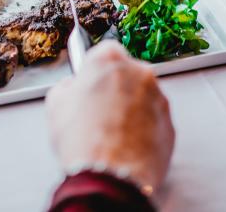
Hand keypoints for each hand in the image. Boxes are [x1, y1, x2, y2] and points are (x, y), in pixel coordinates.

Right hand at [45, 40, 173, 192]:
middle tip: (98, 111)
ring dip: (130, 109)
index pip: (106, 50)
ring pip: (143, 97)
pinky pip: (154, 121)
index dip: (96, 68)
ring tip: (110, 133)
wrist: (109, 175)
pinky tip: (125, 144)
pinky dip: (143, 129)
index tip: (90, 79)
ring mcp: (158, 98)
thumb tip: (71, 89)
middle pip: (127, 74)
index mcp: (110, 60)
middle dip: (115, 89)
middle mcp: (139, 73)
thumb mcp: (56, 105)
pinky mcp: (169, 124)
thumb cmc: (83, 140)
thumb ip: (66, 87)